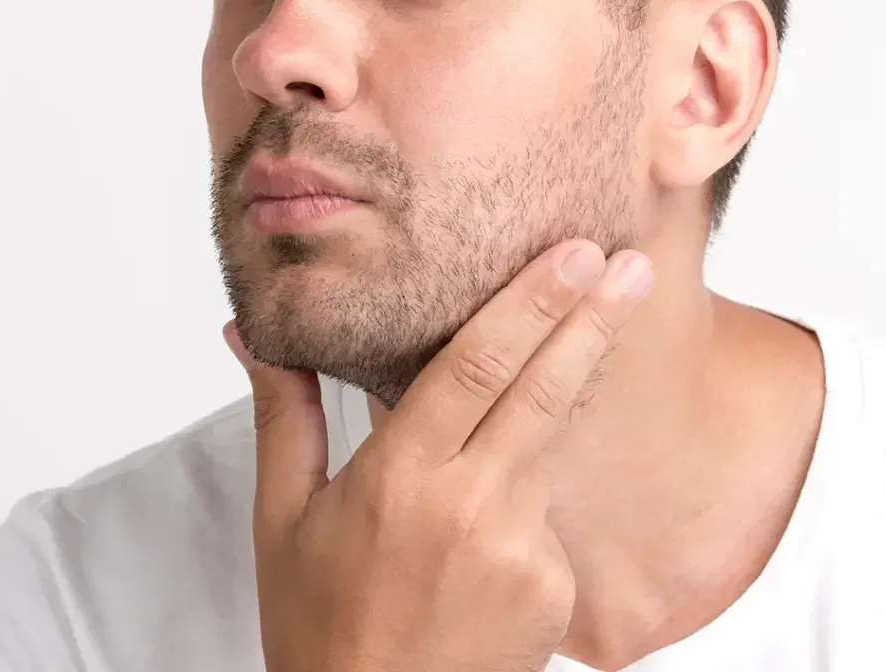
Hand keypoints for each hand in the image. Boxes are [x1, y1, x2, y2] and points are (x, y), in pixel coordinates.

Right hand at [225, 239, 653, 671]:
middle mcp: (469, 506)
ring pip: (551, 441)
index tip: (573, 255)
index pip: (476, 364)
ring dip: (578, 379)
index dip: (530, 303)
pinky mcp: (554, 588)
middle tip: (634, 265)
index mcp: (399, 478)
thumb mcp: (284, 519)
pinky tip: (497, 513)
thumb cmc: (321, 629)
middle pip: (543, 389)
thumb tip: (251, 335)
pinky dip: (530, 486)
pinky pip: (549, 511)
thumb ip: (283, 415)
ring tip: (610, 316)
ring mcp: (521, 550)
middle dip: (593, 318)